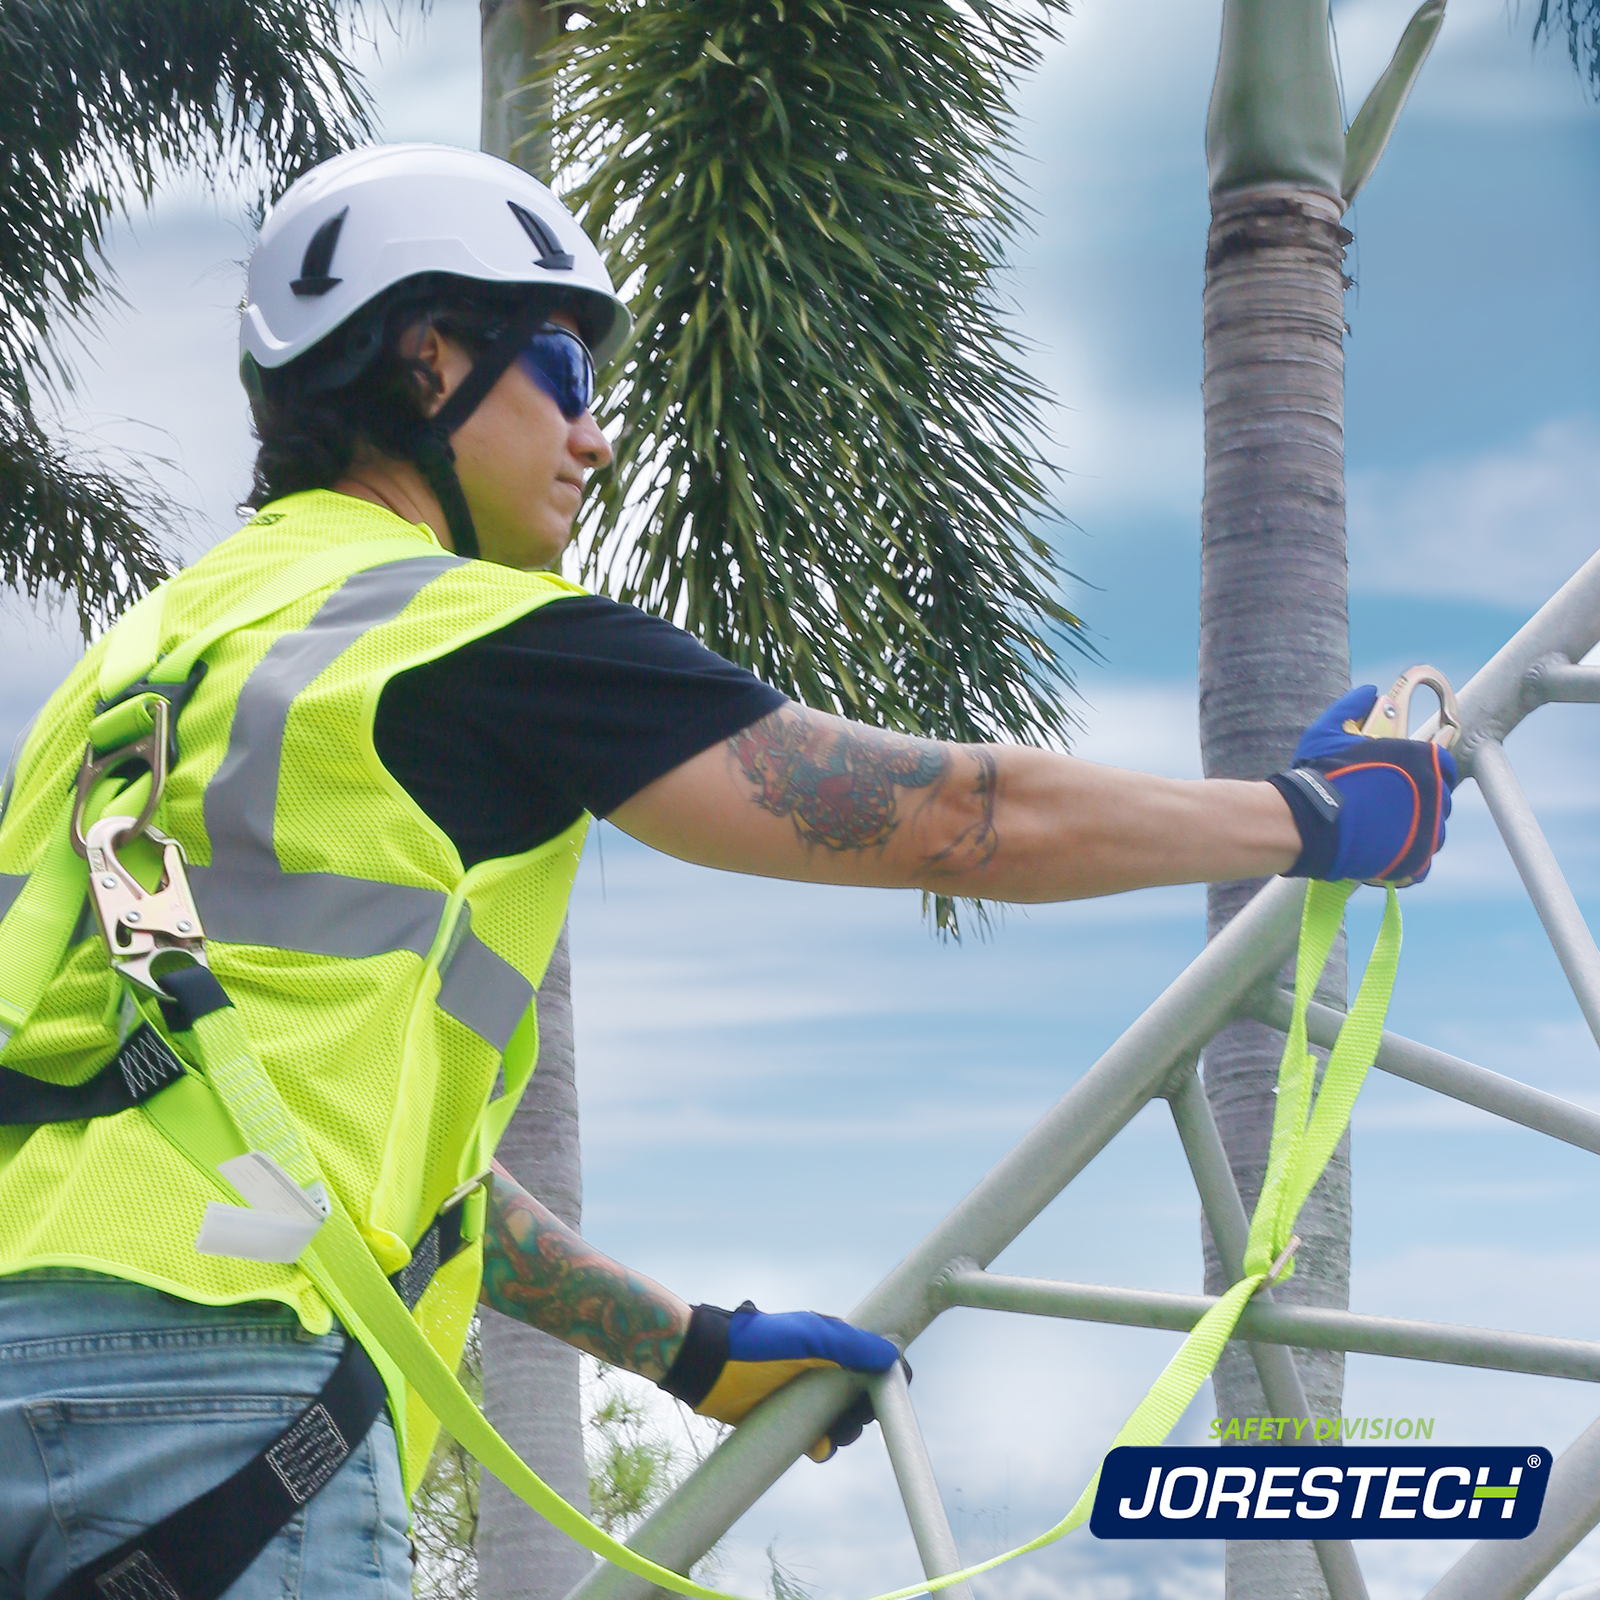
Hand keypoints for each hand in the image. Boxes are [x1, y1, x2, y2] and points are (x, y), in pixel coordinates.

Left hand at [658, 1301, 902, 1460]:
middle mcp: (824, 1366)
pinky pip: (820, 1439)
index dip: (887, 1378)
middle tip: (850, 1421)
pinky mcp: (790, 1419)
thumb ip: (849, 1345)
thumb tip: (892, 1356)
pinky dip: (824, 1446)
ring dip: (845, 1432)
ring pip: (843, 1421)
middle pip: (862, 1395)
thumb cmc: (757, 1346)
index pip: (874, 1359)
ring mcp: (807, 1394)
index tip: (888, 1398)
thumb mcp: (807, 1339)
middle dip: (864, 1412)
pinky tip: (816, 1448)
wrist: (708, 1367)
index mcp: (833, 1341)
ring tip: (832, 1435)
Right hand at [1269, 685, 1458, 883]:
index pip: (1443, 764)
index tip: (1406, 777)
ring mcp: (1430, 829)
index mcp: (1423, 759)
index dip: (1426, 770)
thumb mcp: (1330, 731)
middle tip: (1387, 804)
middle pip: (1440, 798)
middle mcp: (1436, 793)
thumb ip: (1352, 707)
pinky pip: (1423, 861)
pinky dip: (1408, 858)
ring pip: (1434, 830)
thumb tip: (1369, 691)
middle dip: (1420, 800)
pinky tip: (1386, 852)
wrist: (1309, 821)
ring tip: (1384, 829)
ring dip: (1415, 829)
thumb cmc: (1321, 773)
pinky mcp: (1418, 858)